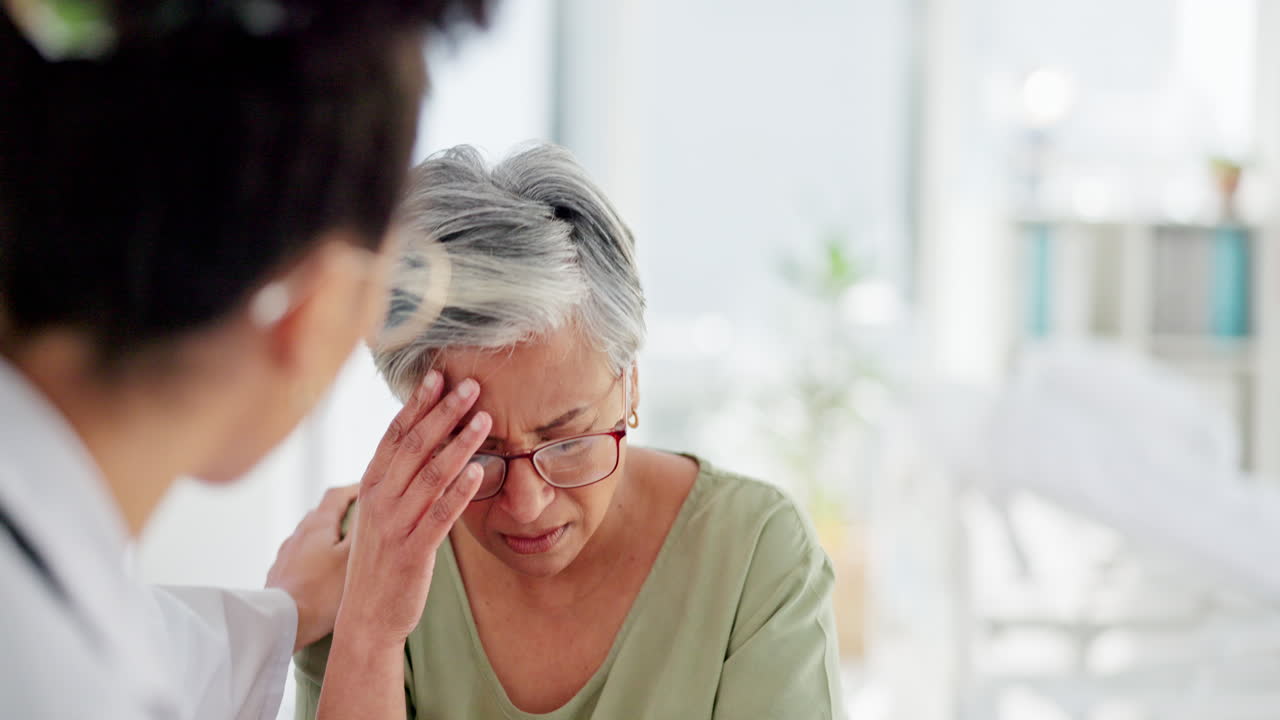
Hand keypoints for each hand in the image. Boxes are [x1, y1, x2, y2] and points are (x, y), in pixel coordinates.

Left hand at [266, 484, 358, 651]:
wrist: (280, 623)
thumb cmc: (321, 592)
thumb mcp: (353, 558)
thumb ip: (364, 531)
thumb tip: (375, 507)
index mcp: (317, 524)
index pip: (337, 494)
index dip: (355, 490)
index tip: (373, 492)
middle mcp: (298, 533)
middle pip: (323, 514)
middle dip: (343, 513)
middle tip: (365, 522)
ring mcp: (286, 554)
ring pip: (311, 536)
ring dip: (328, 537)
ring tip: (346, 552)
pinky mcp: (279, 574)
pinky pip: (301, 557)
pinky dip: (315, 558)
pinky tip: (323, 575)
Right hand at [335, 369, 490, 646]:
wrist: (367, 617)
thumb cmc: (381, 560)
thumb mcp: (381, 512)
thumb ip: (398, 478)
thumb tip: (424, 440)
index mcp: (371, 486)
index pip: (394, 434)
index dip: (417, 403)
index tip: (438, 375)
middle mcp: (380, 500)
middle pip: (414, 445)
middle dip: (444, 412)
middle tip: (472, 384)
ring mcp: (396, 525)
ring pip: (431, 475)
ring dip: (460, 444)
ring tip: (486, 418)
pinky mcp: (413, 551)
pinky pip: (440, 516)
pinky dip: (460, 492)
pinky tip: (480, 471)